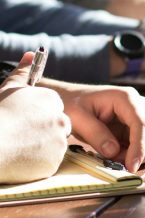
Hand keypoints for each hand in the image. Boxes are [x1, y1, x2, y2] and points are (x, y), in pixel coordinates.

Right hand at [0, 53, 70, 183]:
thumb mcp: (9, 89)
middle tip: (21, 136)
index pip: (53, 109)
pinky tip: (22, 159)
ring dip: (41, 147)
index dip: (37, 116)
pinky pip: (49, 162)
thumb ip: (23, 72)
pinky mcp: (55, 161)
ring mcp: (60, 141)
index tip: (23, 121)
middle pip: (57, 126)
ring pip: (54, 145)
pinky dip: (38, 163)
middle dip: (43, 132)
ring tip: (19, 146)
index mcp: (52, 100)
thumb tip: (32, 54)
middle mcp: (61, 118)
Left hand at [52, 83, 144, 172]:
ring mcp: (142, 115)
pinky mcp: (139, 126)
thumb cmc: (73, 105)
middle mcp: (140, 104)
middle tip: (116, 163)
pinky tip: (122, 155)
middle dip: (140, 154)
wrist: (72, 100)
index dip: (139, 147)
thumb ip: (95, 134)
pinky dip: (140, 155)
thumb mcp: (77, 118)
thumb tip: (113, 151)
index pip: (142, 124)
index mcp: (126, 98)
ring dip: (140, 155)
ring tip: (115, 157)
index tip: (131, 167)